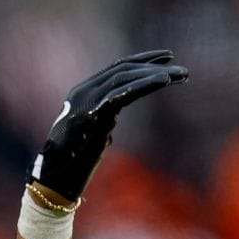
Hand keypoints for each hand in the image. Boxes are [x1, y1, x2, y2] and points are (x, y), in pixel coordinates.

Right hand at [31, 50, 187, 201]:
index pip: (117, 69)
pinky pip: (122, 93)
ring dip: (155, 75)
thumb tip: (111, 122)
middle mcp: (85, 90)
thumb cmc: (73, 162)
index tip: (167, 60)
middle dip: (154, 67)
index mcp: (85, 92)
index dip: (143, 62)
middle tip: (183, 71)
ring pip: (125, 77)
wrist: (55, 178)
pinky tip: (163, 81)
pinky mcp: (93, 114)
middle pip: (124, 69)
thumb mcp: (92, 135)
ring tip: (180, 76)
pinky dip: (144, 85)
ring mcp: (88, 100)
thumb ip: (102, 122)